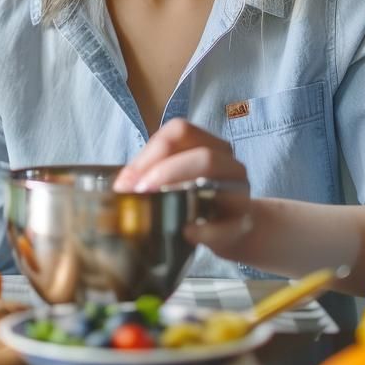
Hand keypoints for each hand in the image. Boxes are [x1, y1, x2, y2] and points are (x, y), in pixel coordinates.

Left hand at [112, 118, 255, 258]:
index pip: (180, 132)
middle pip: (202, 154)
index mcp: (207, 144)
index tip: (127, 180)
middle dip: (165, 171)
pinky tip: (185, 232)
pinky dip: (204, 230)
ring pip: (217, 179)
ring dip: (181, 189)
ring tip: (156, 206)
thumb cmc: (195, 201)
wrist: (232, 230)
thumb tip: (121, 186)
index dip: (151, 152)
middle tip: (139, 192)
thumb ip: (149, 177)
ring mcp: (238, 192)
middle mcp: (227, 162)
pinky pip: (225, 225)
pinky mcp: (242, 224)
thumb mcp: (173, 183)